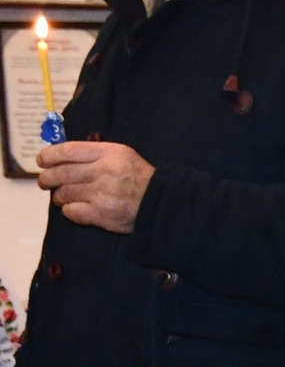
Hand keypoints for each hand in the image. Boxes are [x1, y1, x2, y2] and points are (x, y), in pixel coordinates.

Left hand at [37, 141, 154, 233]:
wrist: (161, 204)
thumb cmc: (138, 177)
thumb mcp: (121, 155)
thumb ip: (94, 153)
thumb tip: (62, 157)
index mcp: (109, 154)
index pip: (68, 151)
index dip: (49, 156)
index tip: (42, 161)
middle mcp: (104, 172)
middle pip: (62, 173)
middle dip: (47, 178)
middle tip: (45, 181)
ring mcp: (102, 194)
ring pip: (65, 193)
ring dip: (59, 195)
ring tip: (61, 196)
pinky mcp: (102, 214)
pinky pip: (72, 212)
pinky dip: (68, 210)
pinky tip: (73, 208)